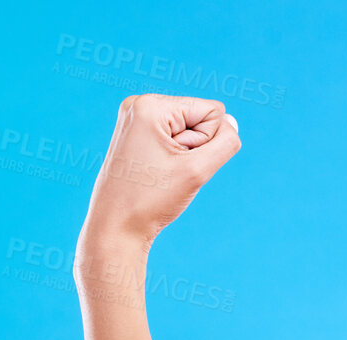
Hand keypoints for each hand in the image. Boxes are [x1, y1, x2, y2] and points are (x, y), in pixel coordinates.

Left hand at [79, 93, 240, 247]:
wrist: (115, 229)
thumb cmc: (150, 201)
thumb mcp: (197, 171)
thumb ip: (225, 143)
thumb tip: (231, 122)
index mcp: (150, 105)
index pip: (212, 111)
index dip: (204, 143)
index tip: (176, 164)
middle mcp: (139, 105)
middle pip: (198, 118)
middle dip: (192, 148)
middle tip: (166, 172)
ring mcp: (134, 119)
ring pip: (187, 130)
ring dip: (183, 155)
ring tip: (158, 173)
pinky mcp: (134, 134)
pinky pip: (172, 138)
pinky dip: (172, 157)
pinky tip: (154, 172)